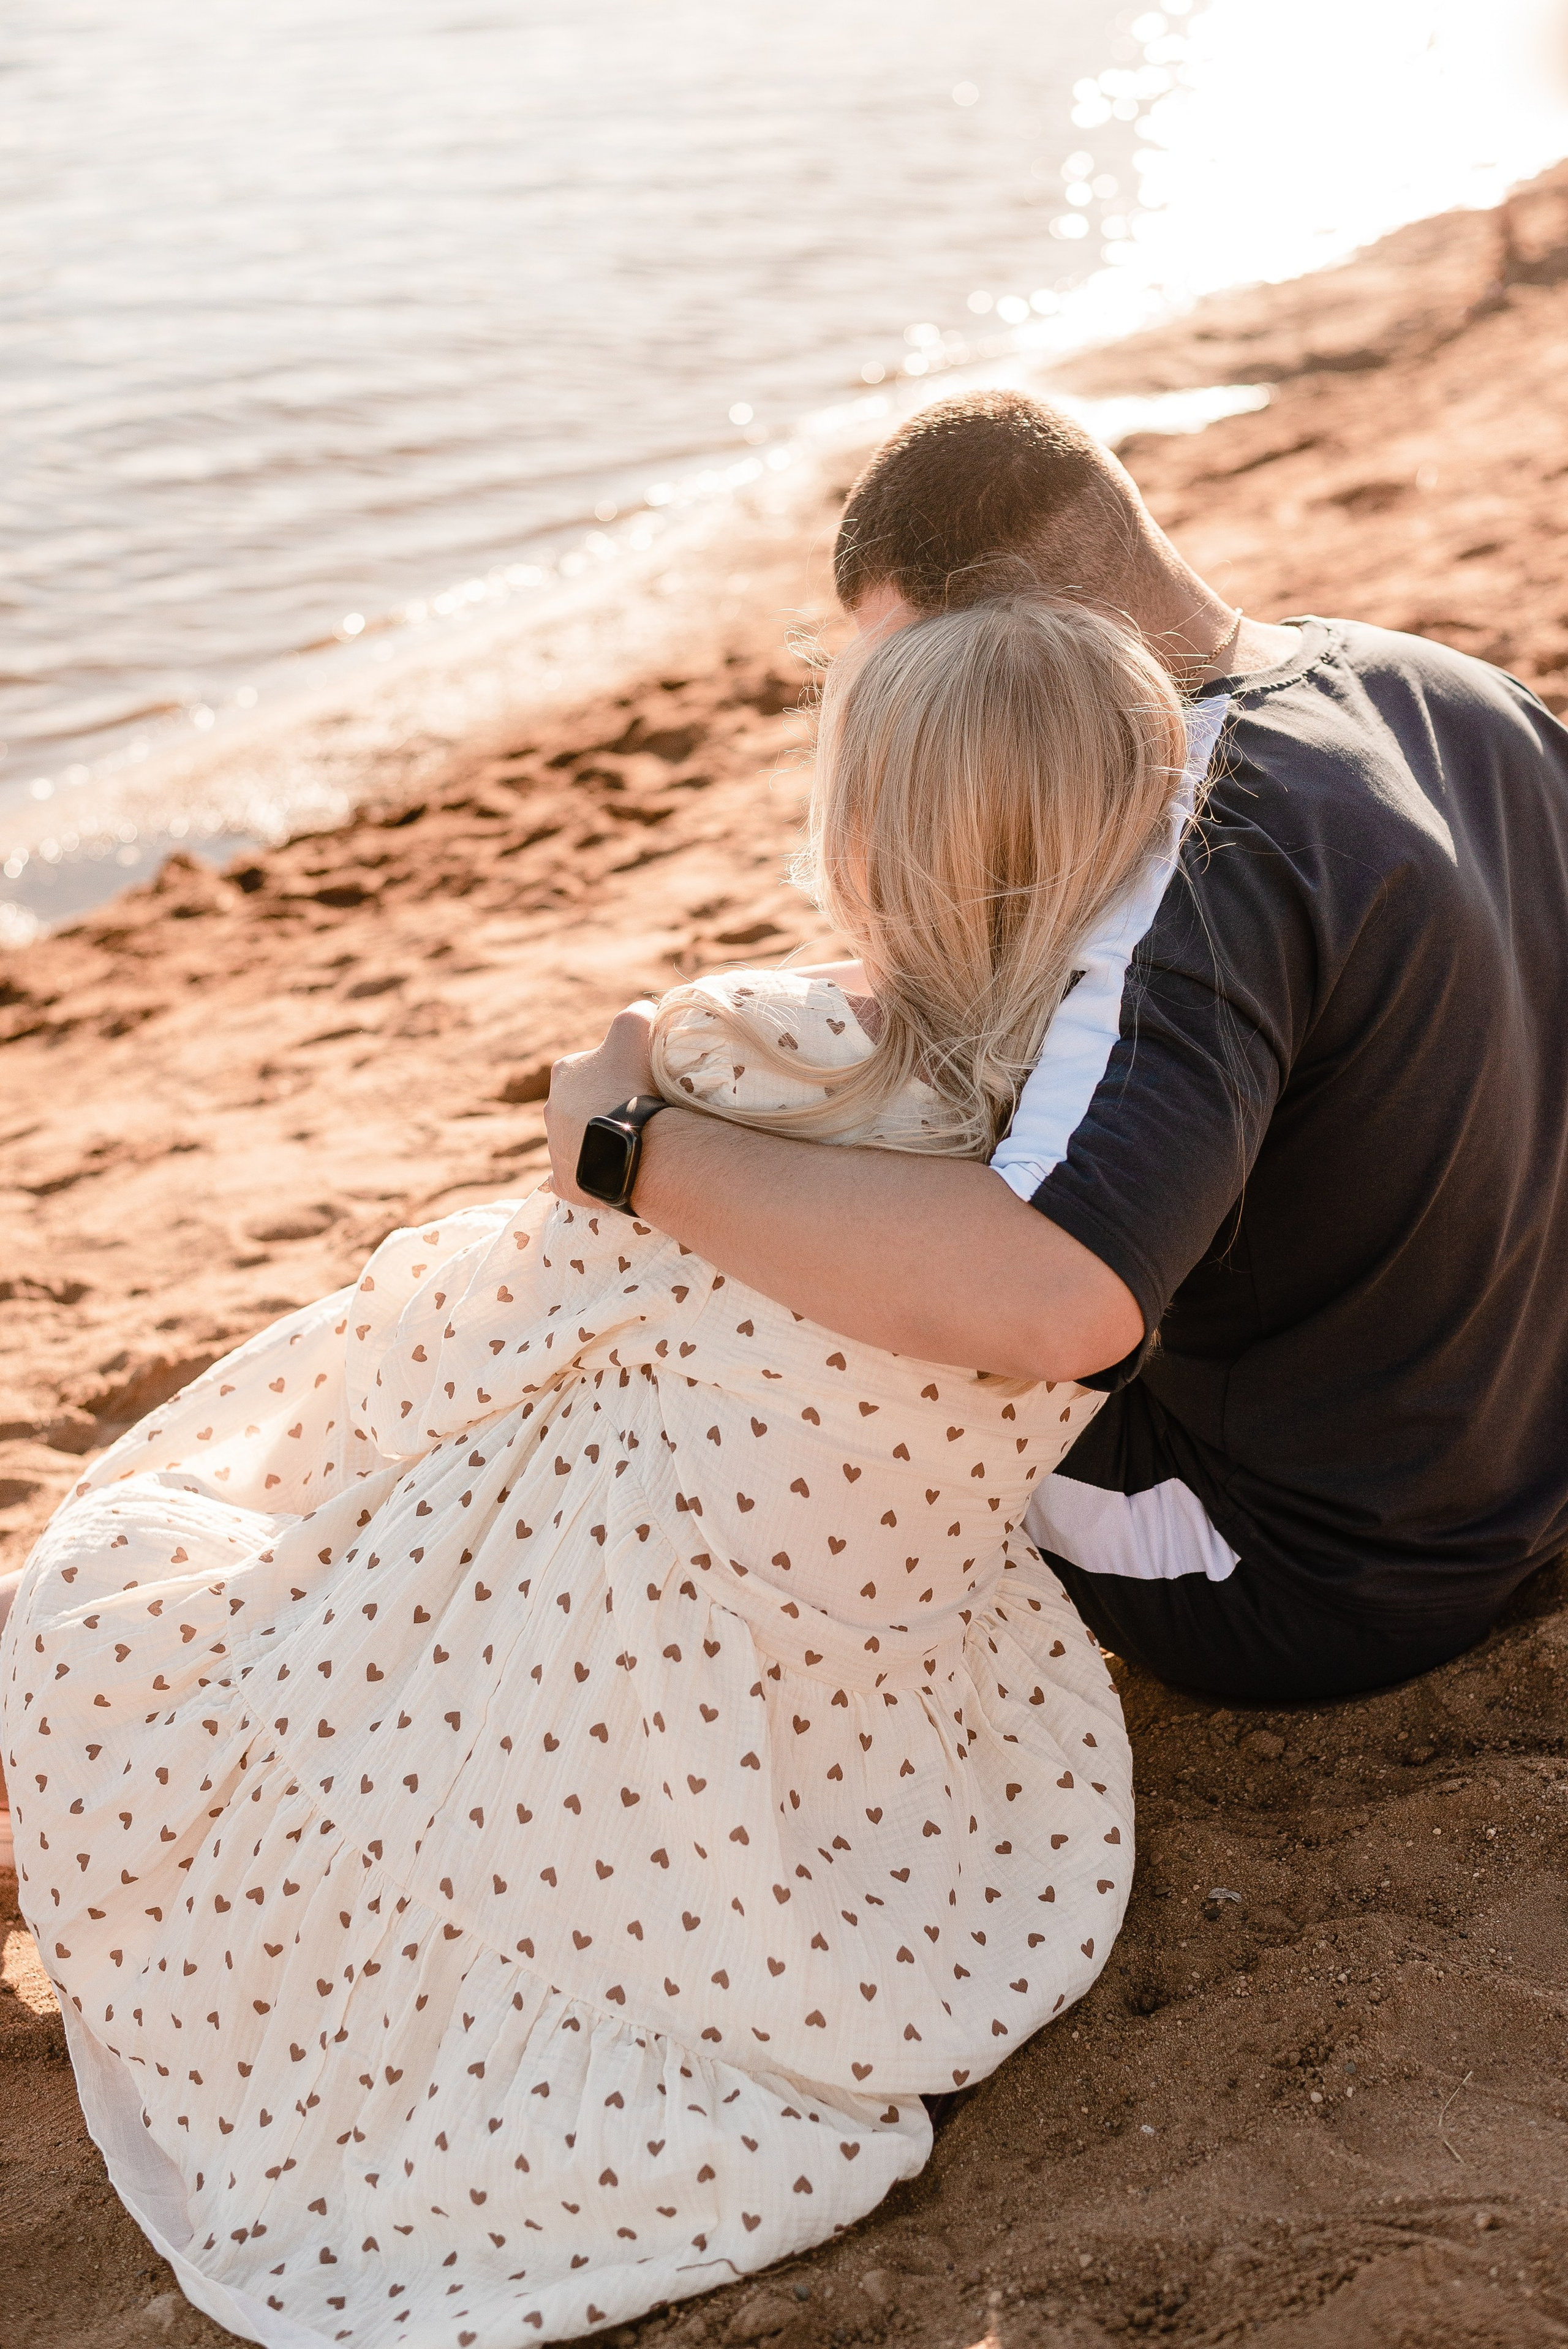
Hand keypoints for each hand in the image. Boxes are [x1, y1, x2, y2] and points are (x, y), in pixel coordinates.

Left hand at [545, 1001, 657, 1203]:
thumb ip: (636, 1013)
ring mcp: (556, 1148)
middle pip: (583, 1104)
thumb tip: (643, 1010)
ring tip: (633, 1144)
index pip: (591, 1066)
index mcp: (564, 1072)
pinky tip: (615, 1172)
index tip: (640, 1082)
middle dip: (605, 1107)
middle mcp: (551, 1109)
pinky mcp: (565, 1181)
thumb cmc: (631, 1084)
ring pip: (580, 1139)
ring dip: (600, 1139)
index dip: (617, 1071)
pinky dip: (594, 1172)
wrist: (632, 1146)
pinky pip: (578, 1175)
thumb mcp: (635, 1029)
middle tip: (639, 1114)